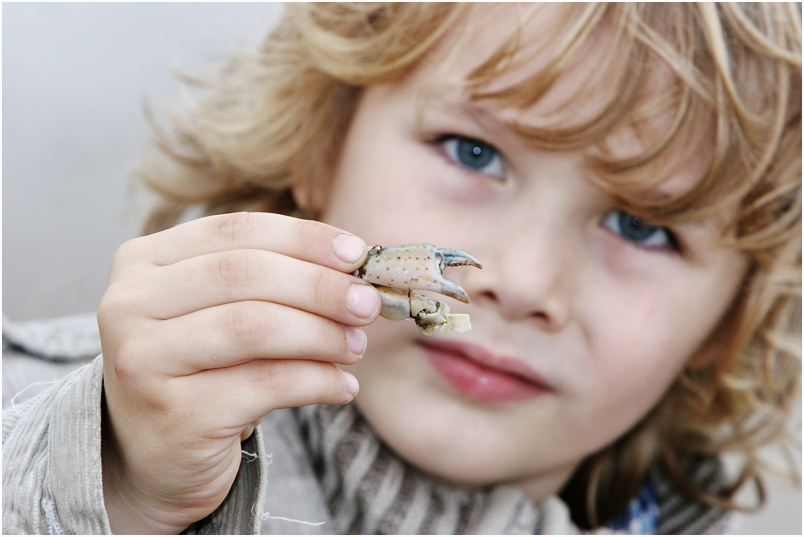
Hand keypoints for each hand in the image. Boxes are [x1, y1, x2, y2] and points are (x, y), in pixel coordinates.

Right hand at [98, 212, 379, 532]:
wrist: (158, 456)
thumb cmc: (201, 370)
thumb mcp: (219, 311)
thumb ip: (270, 280)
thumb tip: (353, 264)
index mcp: (142, 261)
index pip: (236, 231)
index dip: (304, 238)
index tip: (357, 253)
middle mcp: (128, 304)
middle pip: (246, 275)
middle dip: (320, 287)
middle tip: (367, 303)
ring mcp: (144, 360)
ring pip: (255, 327)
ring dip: (322, 335)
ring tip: (355, 347)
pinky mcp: (174, 413)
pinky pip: (267, 384)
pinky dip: (318, 381)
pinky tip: (342, 386)